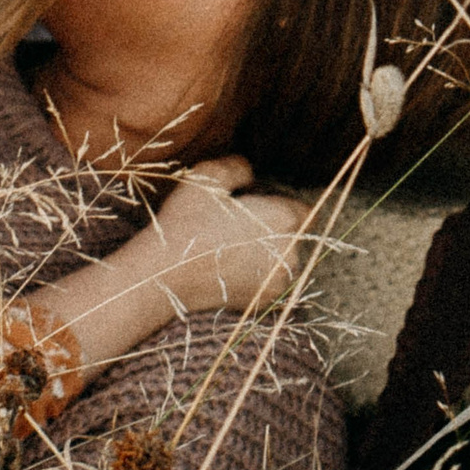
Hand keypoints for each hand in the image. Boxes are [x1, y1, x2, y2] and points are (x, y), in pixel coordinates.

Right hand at [143, 155, 307, 314]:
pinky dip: (253, 275)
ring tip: (227, 247)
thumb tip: (249, 171)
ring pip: (280, 259)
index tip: (253, 204)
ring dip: (263, 252)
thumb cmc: (188, 222)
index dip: (279, 202)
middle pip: (291, 234)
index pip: (303, 208)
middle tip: (233, 224)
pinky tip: (225, 267)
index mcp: (284, 218)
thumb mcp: (207, 178)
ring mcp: (279, 280)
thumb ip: (237, 167)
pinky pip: (267, 281)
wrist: (166, 274)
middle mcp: (292, 252)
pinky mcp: (265, 302)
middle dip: (270, 228)